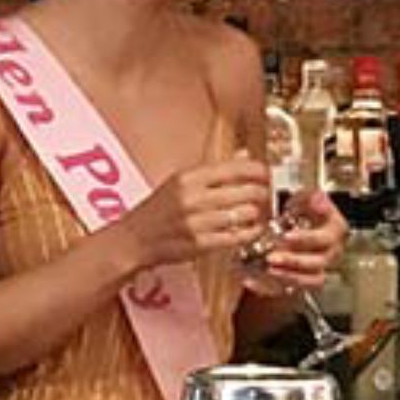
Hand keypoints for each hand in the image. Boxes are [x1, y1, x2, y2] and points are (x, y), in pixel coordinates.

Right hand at [123, 157, 277, 276]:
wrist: (133, 239)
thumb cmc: (157, 210)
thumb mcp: (180, 181)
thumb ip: (214, 169)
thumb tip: (244, 154)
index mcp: (188, 177)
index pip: (235, 168)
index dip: (258, 170)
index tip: (266, 174)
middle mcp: (193, 198)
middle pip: (246, 191)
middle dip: (262, 193)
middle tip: (264, 195)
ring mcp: (197, 222)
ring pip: (245, 214)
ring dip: (256, 214)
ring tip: (255, 212)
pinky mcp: (200, 244)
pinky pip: (237, 236)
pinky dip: (250, 233)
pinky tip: (252, 230)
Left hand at [241, 190, 342, 296]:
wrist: (295, 225)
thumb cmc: (303, 210)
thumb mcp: (305, 198)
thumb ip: (311, 198)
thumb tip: (317, 198)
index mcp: (334, 230)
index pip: (325, 238)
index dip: (307, 239)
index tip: (287, 236)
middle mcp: (331, 252)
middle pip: (317, 262)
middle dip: (294, 261)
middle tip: (272, 257)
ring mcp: (319, 268)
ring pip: (311, 279)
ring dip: (288, 276)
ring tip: (268, 269)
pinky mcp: (304, 281)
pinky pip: (292, 289)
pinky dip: (273, 287)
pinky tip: (254, 281)